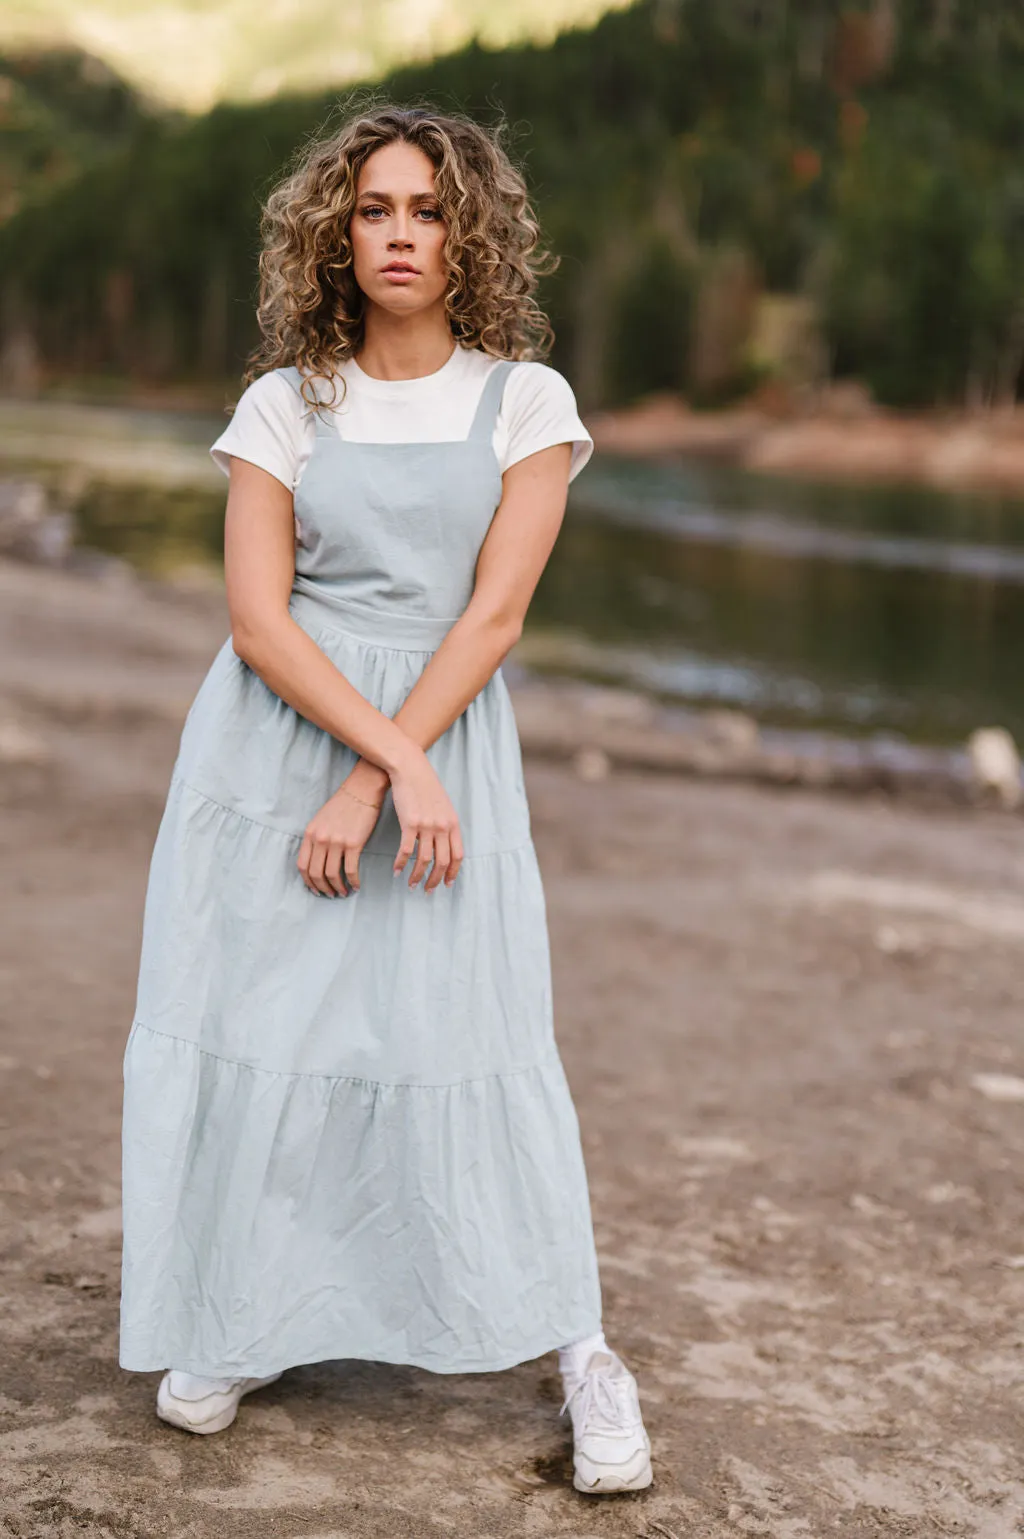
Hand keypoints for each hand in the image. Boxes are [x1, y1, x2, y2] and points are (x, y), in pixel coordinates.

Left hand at [297, 762, 386, 897]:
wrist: (361, 791)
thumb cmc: (343, 805)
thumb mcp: (321, 820)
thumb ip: (316, 839)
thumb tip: (317, 861)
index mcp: (310, 834)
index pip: (303, 866)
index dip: (308, 882)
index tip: (315, 890)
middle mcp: (320, 839)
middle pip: (316, 874)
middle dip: (323, 889)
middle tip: (330, 895)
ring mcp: (336, 842)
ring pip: (332, 874)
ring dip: (337, 888)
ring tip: (343, 893)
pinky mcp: (353, 844)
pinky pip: (350, 870)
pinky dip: (352, 882)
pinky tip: (356, 886)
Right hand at [389, 748, 463, 891]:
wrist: (411, 768)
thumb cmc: (425, 786)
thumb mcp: (442, 806)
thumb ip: (445, 825)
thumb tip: (442, 843)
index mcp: (453, 824)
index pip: (457, 855)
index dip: (452, 873)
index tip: (446, 884)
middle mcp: (443, 826)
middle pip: (442, 862)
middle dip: (435, 880)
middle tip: (427, 891)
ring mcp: (427, 825)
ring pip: (424, 860)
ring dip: (417, 876)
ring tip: (411, 885)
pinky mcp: (410, 823)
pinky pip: (406, 850)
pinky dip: (400, 863)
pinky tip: (396, 870)